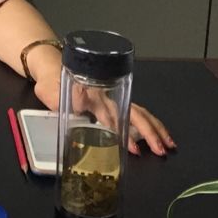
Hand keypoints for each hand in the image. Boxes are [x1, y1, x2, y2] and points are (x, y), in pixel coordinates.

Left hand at [35, 70, 175, 156]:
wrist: (49, 67)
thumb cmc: (49, 83)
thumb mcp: (50, 94)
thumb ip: (62, 102)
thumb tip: (78, 103)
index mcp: (92, 97)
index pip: (113, 118)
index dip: (124, 134)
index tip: (134, 149)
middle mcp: (106, 98)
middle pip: (134, 113)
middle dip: (149, 132)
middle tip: (161, 149)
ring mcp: (111, 99)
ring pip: (139, 112)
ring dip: (155, 128)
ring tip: (168, 144)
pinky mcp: (112, 101)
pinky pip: (134, 110)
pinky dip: (148, 122)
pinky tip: (157, 133)